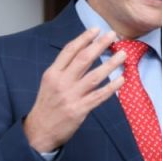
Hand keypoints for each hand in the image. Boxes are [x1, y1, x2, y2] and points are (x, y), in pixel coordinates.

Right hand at [23, 27, 126, 152]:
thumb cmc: (47, 105)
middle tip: (112, 35)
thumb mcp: (49, 83)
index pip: (69, 51)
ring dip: (110, 64)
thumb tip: (83, 53)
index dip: (83, 38)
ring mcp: (71, 96)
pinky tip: (121, 79)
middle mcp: (61, 82)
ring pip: (94, 76)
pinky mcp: (79, 110)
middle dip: (99, 45)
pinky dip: (111, 87)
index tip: (96, 29)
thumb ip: (63, 69)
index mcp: (52, 73)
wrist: (39, 131)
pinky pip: (99, 96)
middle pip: (83, 59)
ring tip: (122, 55)